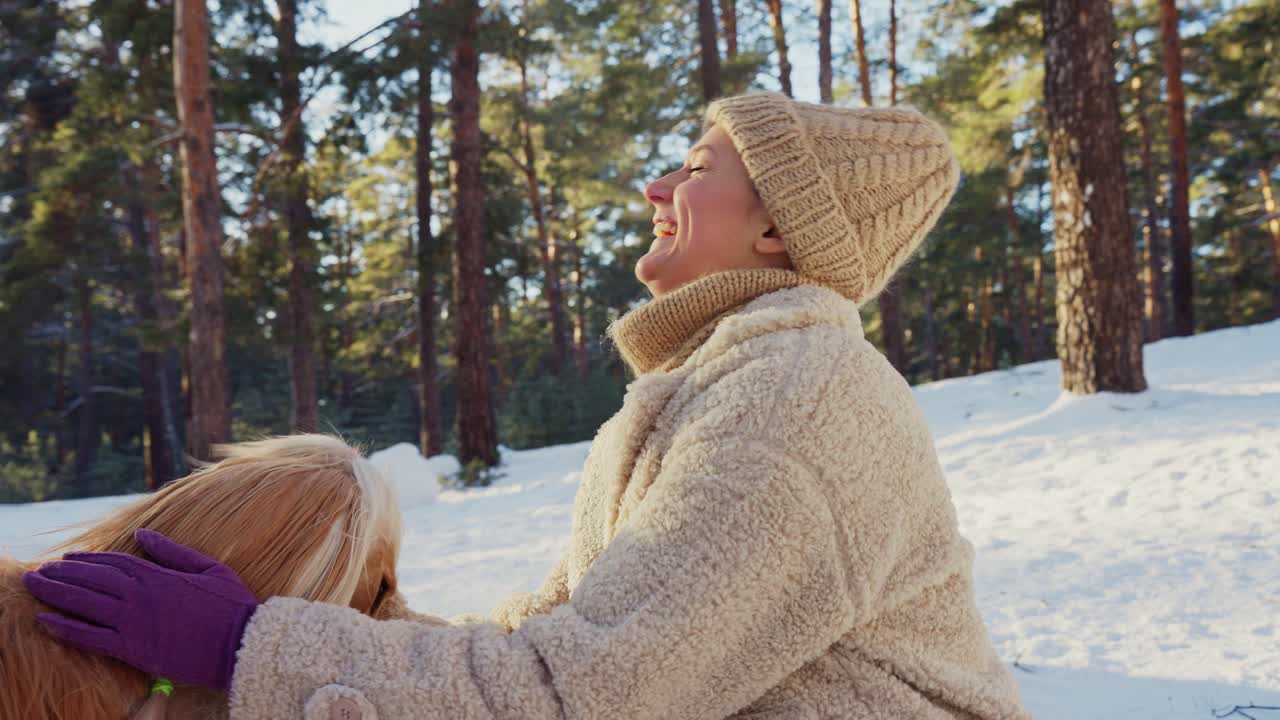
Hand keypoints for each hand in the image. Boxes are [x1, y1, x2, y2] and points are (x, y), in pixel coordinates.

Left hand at [22, 528, 258, 690]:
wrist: (240, 643)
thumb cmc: (230, 605)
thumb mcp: (208, 568)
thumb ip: (172, 551)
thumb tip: (143, 532)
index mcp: (159, 575)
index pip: (113, 562)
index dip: (87, 559)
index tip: (67, 558)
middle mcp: (140, 595)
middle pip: (91, 580)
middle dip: (62, 573)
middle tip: (39, 571)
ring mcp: (133, 622)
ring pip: (84, 604)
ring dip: (55, 593)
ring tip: (34, 586)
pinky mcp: (132, 648)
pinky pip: (90, 637)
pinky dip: (65, 628)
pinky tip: (45, 622)